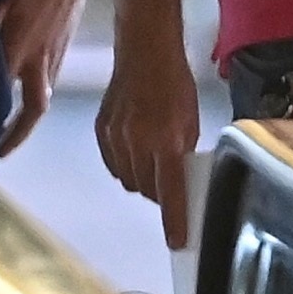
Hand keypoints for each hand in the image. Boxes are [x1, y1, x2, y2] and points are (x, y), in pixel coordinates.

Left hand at [0, 0, 85, 155]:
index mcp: (20, 48)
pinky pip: (46, 86)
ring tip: (9, 135)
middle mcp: (39, 61)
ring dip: (25, 122)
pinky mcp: (61, 53)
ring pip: (40, 101)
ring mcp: (54, 59)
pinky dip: (33, 101)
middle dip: (16, 135)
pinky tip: (21, 103)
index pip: (1, 92)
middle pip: (31, 110)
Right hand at [93, 18, 205, 250]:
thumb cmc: (176, 83)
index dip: (174, 221)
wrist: (144, 51)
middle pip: (146, 190)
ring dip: (142, 180)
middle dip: (159, 194)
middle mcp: (137, 144)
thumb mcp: (191, 120)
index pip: (170, 193)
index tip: (177, 242)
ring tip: (152, 163)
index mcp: (166, 142)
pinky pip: (113, 164)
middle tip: (169, 184)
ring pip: (128, 180)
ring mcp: (115, 138)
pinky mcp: (100, 131)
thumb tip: (181, 180)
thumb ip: (184, 153)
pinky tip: (135, 153)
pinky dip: (125, 166)